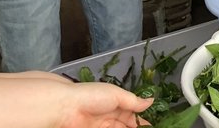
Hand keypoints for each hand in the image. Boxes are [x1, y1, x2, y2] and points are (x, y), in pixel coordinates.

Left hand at [0, 72, 152, 127]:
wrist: (66, 108)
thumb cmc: (93, 96)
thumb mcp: (117, 94)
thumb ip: (134, 101)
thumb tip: (151, 100)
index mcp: (115, 102)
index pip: (131, 112)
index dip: (141, 119)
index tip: (151, 125)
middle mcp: (109, 115)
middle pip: (126, 124)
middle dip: (135, 127)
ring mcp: (101, 125)